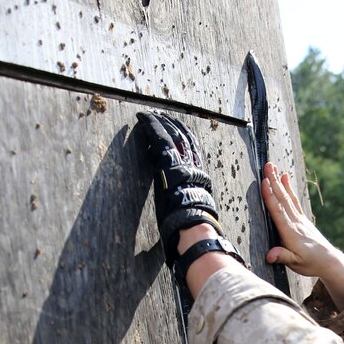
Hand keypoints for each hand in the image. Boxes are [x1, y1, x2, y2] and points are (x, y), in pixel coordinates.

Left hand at [135, 111, 222, 266]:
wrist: (192, 226)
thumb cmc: (192, 228)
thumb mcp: (193, 215)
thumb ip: (189, 211)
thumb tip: (187, 226)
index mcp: (200, 179)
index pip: (194, 153)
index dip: (187, 140)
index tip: (181, 131)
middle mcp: (193, 168)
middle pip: (185, 140)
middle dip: (175, 126)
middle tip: (165, 116)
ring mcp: (181, 164)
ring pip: (173, 136)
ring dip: (162, 123)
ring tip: (153, 115)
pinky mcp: (167, 162)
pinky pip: (159, 139)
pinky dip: (151, 126)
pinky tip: (144, 118)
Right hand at [261, 163, 343, 308]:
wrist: (329, 260)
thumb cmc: (311, 263)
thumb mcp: (296, 264)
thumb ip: (283, 257)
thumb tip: (270, 255)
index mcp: (291, 233)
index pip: (278, 211)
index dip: (270, 196)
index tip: (264, 182)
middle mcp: (295, 222)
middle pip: (282, 199)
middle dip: (274, 181)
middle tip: (267, 165)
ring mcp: (299, 218)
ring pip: (287, 197)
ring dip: (279, 181)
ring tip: (273, 167)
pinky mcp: (302, 218)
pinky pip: (293, 200)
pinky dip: (288, 188)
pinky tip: (284, 178)